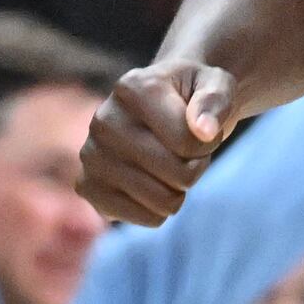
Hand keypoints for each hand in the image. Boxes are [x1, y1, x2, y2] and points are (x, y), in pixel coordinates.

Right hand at [80, 59, 240, 224]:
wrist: (161, 103)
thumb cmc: (192, 93)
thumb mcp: (216, 84)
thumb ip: (215, 101)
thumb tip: (204, 131)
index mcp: (133, 88)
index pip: (190, 142)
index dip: (209, 142)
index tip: (201, 127)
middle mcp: (103, 120)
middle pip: (178, 175)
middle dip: (194, 167)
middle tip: (185, 149)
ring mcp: (91, 155)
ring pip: (164, 202)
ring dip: (179, 188)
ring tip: (168, 162)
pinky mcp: (87, 186)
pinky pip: (146, 219)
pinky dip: (160, 209)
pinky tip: (151, 183)